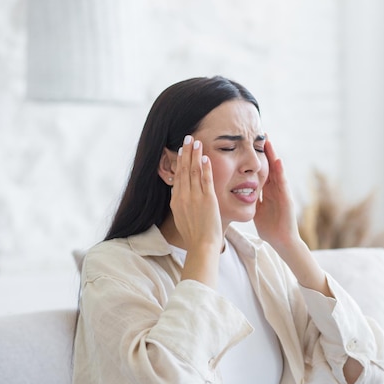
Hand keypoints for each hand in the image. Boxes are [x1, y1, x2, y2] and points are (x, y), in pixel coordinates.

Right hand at [170, 135, 221, 283]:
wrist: (201, 245)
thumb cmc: (194, 235)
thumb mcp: (181, 217)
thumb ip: (181, 204)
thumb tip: (179, 193)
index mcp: (176, 201)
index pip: (178, 176)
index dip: (180, 162)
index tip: (181, 150)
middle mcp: (183, 196)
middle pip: (184, 170)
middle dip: (186, 152)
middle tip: (188, 138)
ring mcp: (194, 197)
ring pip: (194, 171)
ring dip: (195, 155)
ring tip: (196, 142)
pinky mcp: (207, 199)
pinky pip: (205, 179)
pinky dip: (205, 167)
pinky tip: (205, 157)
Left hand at [254, 139, 299, 250]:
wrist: (282, 241)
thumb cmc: (270, 228)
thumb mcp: (256, 210)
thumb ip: (249, 200)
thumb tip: (235, 194)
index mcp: (266, 191)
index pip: (259, 170)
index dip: (253, 158)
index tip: (246, 144)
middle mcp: (274, 189)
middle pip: (268, 165)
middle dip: (264, 150)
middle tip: (259, 133)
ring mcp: (282, 192)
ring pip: (276, 169)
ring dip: (273, 155)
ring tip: (268, 140)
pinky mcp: (287, 198)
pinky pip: (283, 182)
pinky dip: (280, 171)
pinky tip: (277, 160)